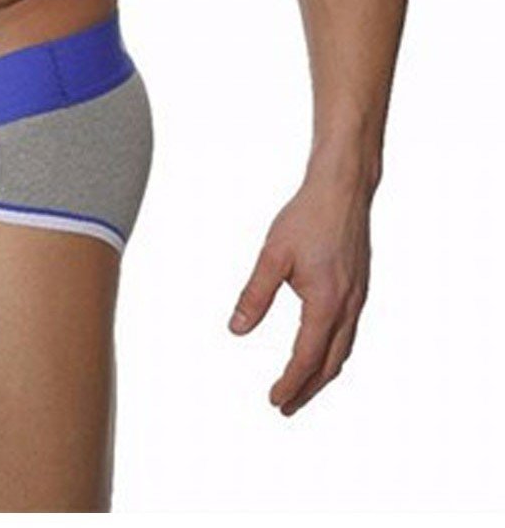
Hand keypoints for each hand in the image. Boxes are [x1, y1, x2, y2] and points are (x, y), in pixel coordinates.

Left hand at [229, 178, 371, 415]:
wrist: (342, 190)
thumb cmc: (306, 217)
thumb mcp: (272, 256)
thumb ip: (255, 295)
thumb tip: (237, 329)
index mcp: (326, 302)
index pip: (307, 357)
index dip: (290, 383)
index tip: (274, 400)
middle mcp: (348, 306)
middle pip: (330, 363)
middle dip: (308, 389)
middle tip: (286, 407)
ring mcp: (357, 298)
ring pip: (343, 349)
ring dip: (322, 373)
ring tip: (302, 387)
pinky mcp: (359, 287)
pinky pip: (348, 331)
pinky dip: (333, 351)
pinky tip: (321, 348)